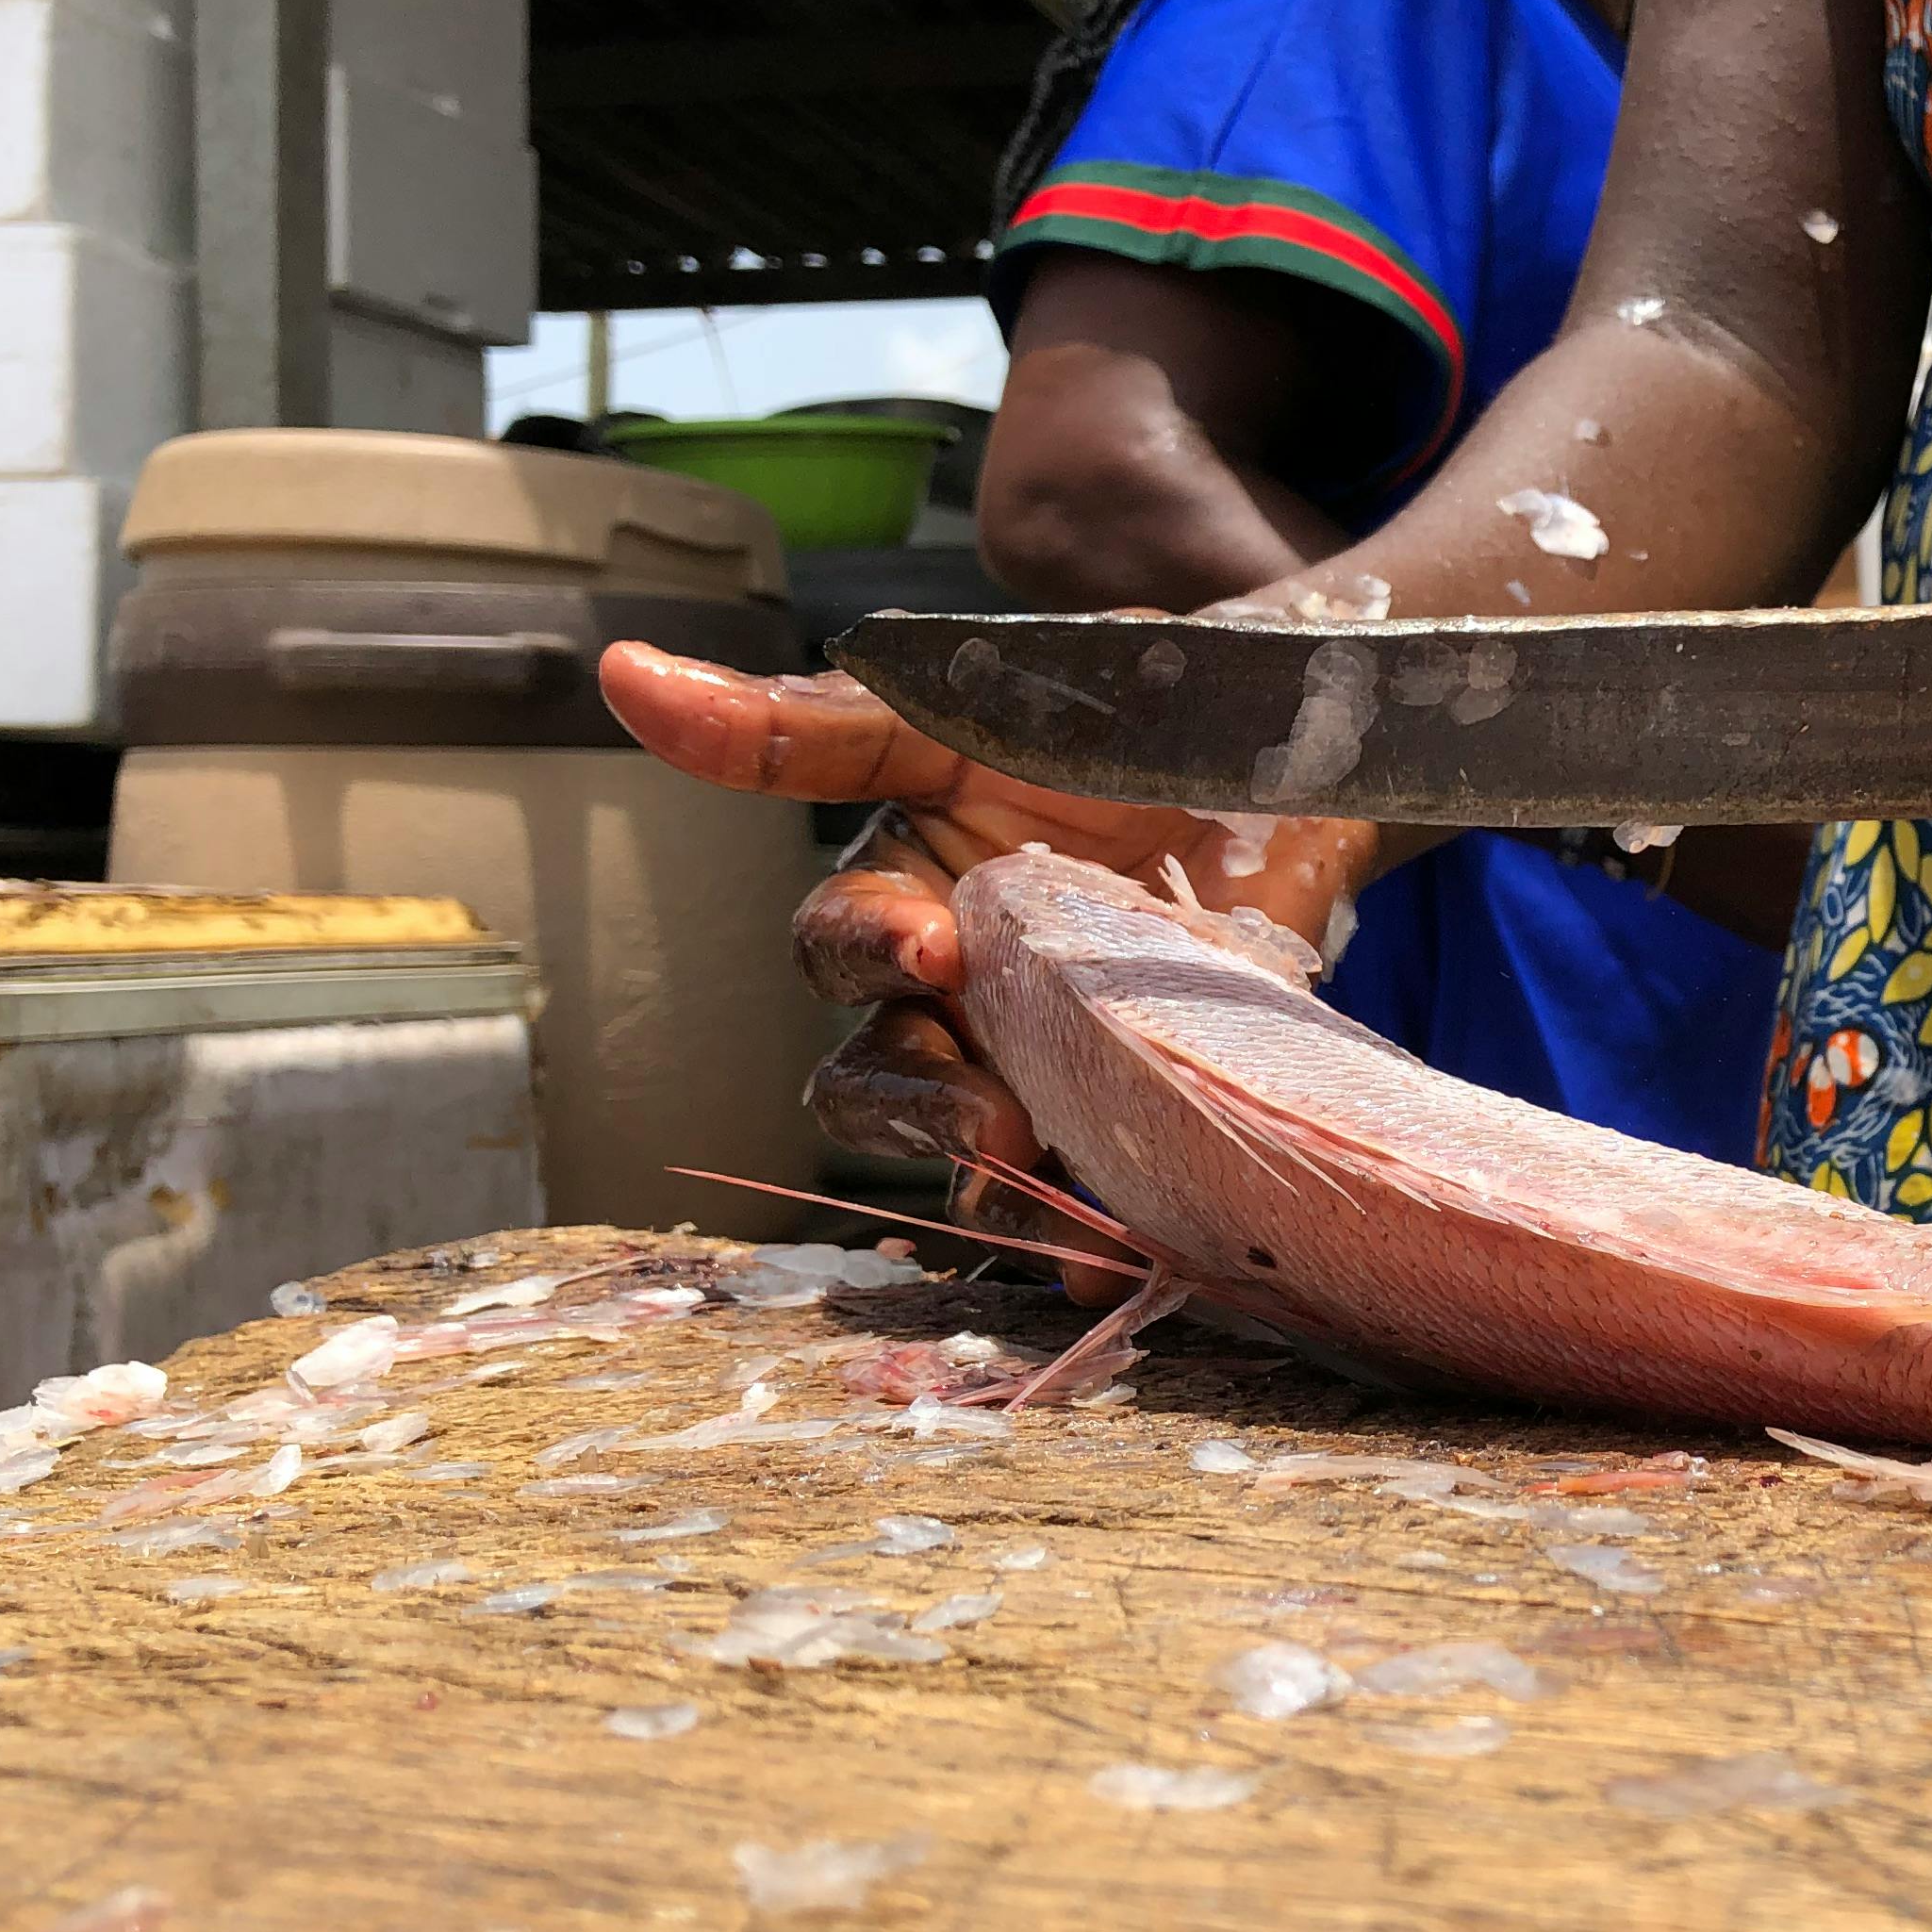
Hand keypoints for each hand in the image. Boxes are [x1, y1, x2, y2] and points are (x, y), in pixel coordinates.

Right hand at [597, 643, 1372, 1288]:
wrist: (1304, 744)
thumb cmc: (1128, 702)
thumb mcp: (978, 698)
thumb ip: (816, 719)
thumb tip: (626, 676)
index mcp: (905, 889)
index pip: (834, 947)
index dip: (864, 953)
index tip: (928, 946)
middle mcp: (961, 991)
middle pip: (877, 1083)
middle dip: (919, 1106)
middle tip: (989, 1114)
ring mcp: (1051, 1057)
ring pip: (972, 1157)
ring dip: (997, 1193)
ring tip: (1055, 1207)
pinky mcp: (1144, 1103)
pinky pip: (1095, 1193)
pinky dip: (1097, 1235)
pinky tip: (1120, 1255)